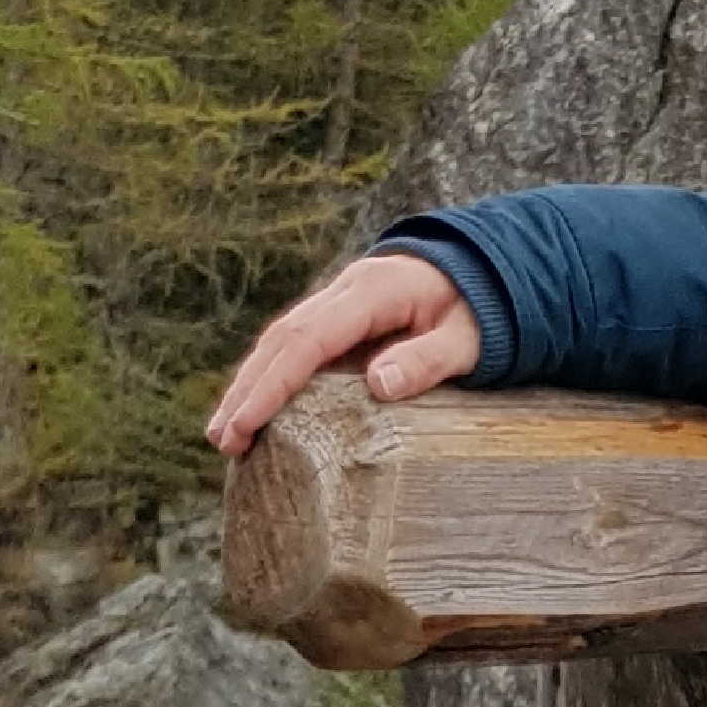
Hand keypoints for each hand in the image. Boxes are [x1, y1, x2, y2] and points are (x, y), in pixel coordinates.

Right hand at [205, 253, 478, 455]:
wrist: (485, 267)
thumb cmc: (480, 308)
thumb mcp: (468, 337)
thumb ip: (427, 359)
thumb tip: (378, 384)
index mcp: (372, 292)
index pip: (307, 340)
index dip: (272, 384)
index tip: (245, 424)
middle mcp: (345, 292)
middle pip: (281, 339)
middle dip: (247, 389)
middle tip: (222, 439)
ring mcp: (339, 302)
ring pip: (281, 341)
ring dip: (250, 385)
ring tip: (224, 434)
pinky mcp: (341, 318)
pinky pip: (297, 346)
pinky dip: (271, 377)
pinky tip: (255, 410)